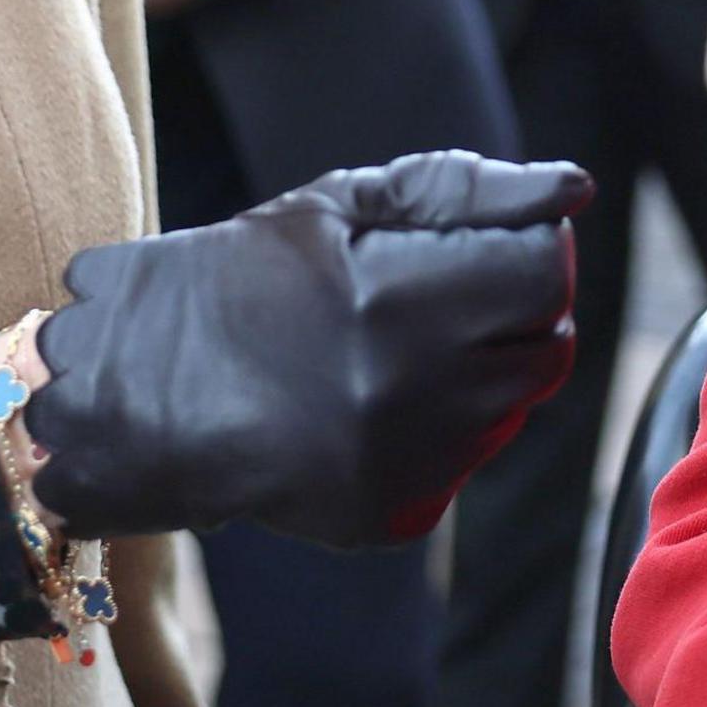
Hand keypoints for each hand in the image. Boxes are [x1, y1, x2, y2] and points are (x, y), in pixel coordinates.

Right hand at [25, 153, 592, 545]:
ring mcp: (400, 466)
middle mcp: (407, 393)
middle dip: (515, 314)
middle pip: (548, 350)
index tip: (493, 248)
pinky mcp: (389, 517)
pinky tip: (374, 406)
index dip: (530, 253)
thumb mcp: (338, 206)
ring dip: (482, 373)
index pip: (545, 277)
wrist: (134, 395)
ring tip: (400, 350)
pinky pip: (465, 464)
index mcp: (395, 300)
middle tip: (450, 297)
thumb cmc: (237, 279)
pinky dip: (441, 433)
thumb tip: (572, 189)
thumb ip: (465, 193)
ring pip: (514, 411)